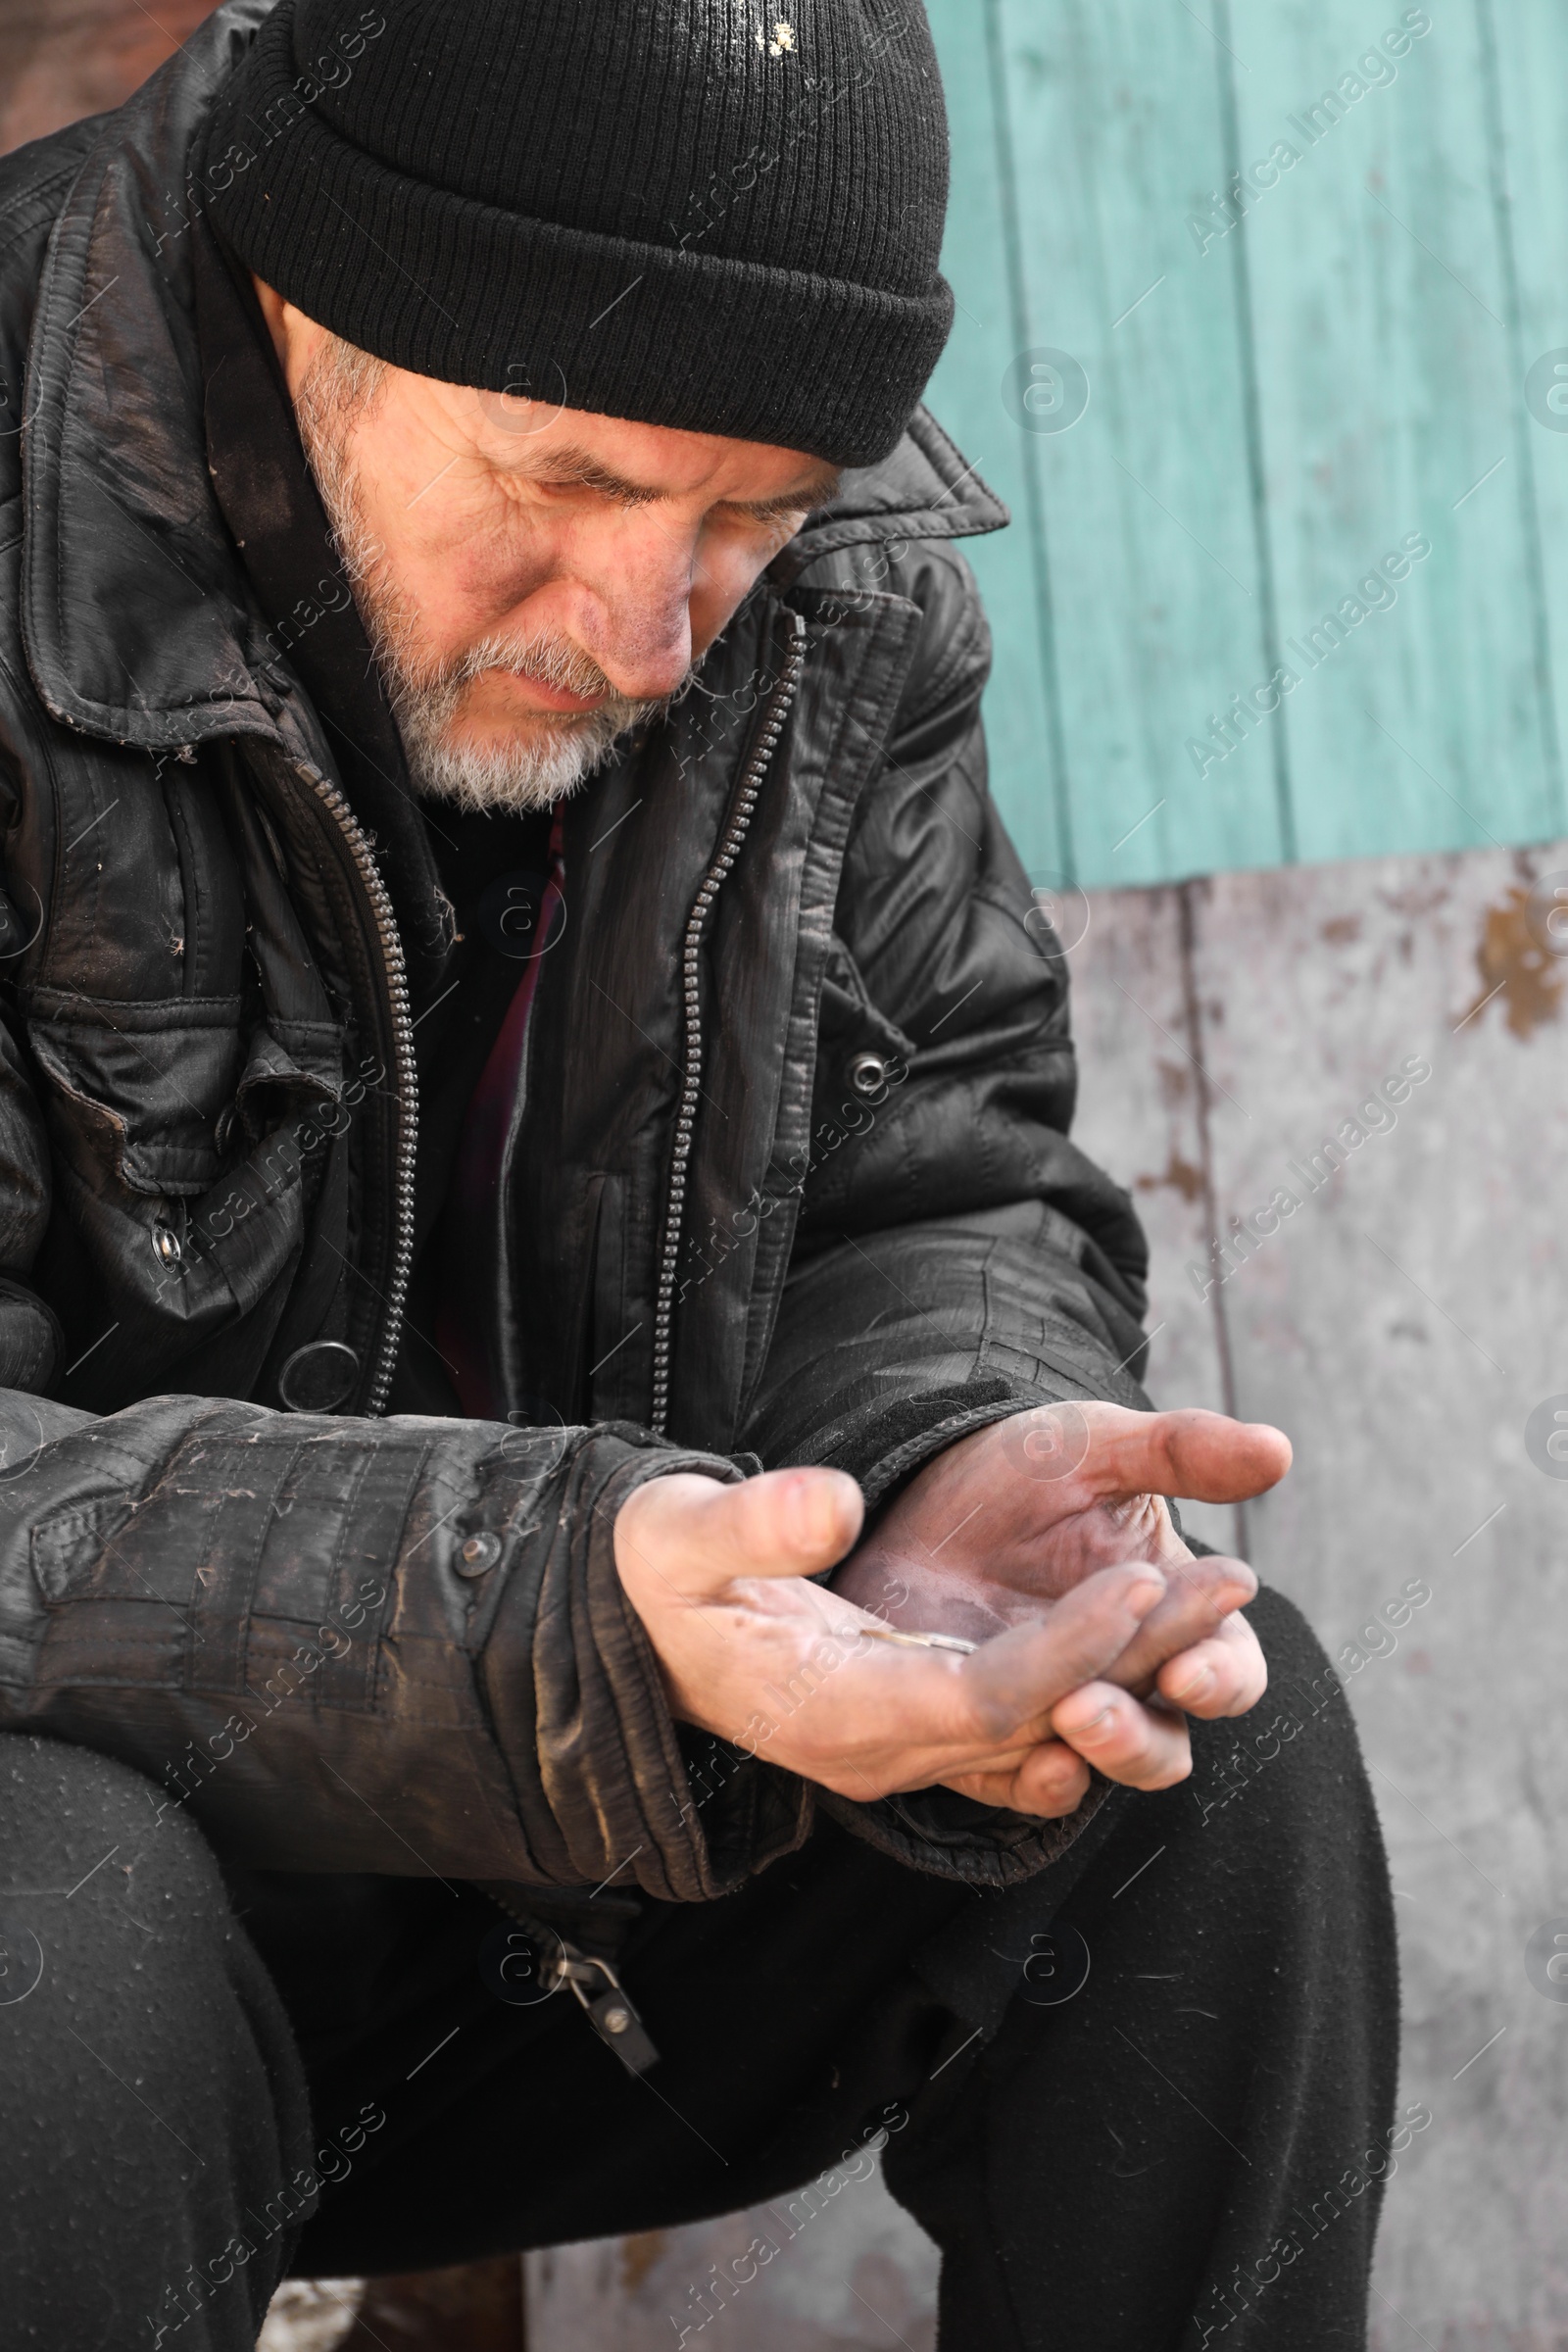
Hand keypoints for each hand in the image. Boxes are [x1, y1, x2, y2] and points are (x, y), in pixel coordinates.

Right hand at [614, 1465, 1179, 1817]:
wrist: (638, 1625)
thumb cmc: (656, 1576)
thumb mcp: (674, 1536)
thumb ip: (749, 1523)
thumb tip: (834, 1503)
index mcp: (832, 1713)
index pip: (981, 1698)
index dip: (1066, 1649)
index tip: (1141, 1576)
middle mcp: (885, 1747)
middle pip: (1041, 1719)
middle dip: (1139, 1654)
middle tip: (1233, 1576)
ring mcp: (909, 1739)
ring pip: (1050, 1720)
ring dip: (1141, 1664)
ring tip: (1225, 1583)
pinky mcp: (924, 1714)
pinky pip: (1031, 1715)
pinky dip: (1100, 1676)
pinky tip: (1165, 1624)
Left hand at [832, 1402, 1290, 1796]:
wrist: (919, 1491)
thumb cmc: (1027, 1469)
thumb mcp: (1094, 1445)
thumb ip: (1182, 1451)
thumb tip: (1278, 1449)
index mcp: (1175, 1615)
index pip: (1228, 1668)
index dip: (1221, 1678)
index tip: (1191, 1666)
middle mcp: (1128, 1677)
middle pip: (1166, 1742)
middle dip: (1141, 1735)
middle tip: (1094, 1703)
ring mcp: (1061, 1711)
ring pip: (1105, 1769)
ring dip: (1099, 1755)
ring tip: (1066, 1713)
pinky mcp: (993, 1735)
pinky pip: (1020, 1786)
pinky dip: (1033, 1786)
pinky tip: (1033, 1765)